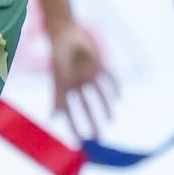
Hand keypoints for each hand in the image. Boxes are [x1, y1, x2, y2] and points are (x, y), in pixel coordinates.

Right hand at [48, 22, 115, 139]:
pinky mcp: (96, 65)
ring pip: (97, 95)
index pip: (69, 112)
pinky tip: (119, 97)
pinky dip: (113, 87)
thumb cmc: (57, 55)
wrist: (64, 33)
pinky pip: (106, 78)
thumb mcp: (57, 78)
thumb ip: (57, 98)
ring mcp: (86, 76)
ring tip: (111, 120)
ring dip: (103, 107)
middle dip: (91, 121)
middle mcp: (75, 85)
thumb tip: (54, 117)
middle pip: (84, 107)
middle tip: (98, 137)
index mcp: (64, 88)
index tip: (79, 141)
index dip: (74, 126)